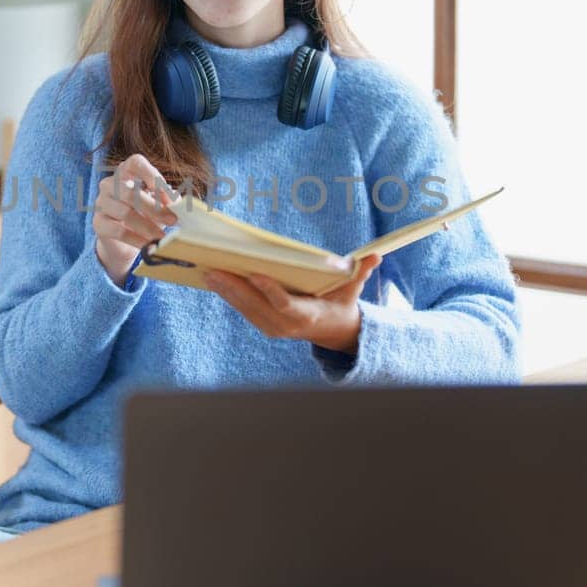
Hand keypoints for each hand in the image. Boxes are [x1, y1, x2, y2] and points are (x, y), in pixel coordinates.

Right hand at [93, 153, 179, 287]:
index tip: (169, 196)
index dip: (152, 176)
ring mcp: (101, 203)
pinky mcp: (98, 223)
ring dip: (148, 227)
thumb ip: (166, 201)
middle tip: (173, 220)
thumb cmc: (144, 216)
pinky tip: (149, 245)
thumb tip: (179, 204)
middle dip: (155, 208)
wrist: (123, 242)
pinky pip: (119, 231)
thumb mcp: (157, 205)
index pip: (135, 163)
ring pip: (125, 213)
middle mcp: (109, 184)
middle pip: (131, 192)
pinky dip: (137, 240)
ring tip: (163, 237)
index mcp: (126, 172)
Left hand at [205, 254, 382, 354]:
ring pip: (245, 309)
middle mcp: (287, 325)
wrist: (334, 332)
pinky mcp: (264, 325)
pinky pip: (243, 310)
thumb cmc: (341, 303)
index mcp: (308, 315)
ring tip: (208, 273)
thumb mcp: (353, 289)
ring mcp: (273, 327)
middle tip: (215, 269)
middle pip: (256, 306)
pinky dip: (229, 296)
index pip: (284, 303)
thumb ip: (362, 271)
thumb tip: (378, 255)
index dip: (268, 290)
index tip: (254, 273)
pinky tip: (215, 281)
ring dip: (226, 292)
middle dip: (234, 288)